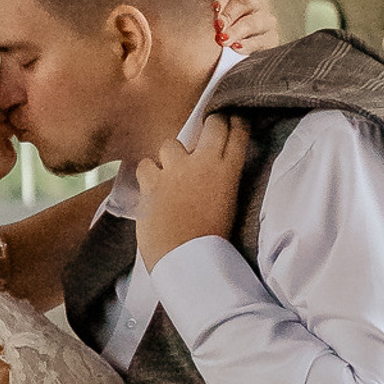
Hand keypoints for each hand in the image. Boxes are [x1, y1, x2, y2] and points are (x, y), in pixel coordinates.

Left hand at [132, 113, 249, 267]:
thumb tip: (211, 169)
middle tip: (206, 135)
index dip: (235, 123)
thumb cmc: (210, 241)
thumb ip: (220, 181)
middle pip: (212, 124)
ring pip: (171, 143)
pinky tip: (152, 188)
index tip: (232, 122)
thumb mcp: (227, 205)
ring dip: (171, 156)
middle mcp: (204, 164)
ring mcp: (176, 171)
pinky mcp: (152, 183)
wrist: (187, 261)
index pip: (237, 132)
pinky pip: (145, 165)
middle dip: (210, 125)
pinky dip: (147, 175)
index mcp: (229, 172)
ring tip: (171, 175)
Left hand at [210, 0, 281, 53]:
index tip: (212, 8)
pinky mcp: (271, 40)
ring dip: (237, 31)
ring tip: (222, 40)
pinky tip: (236, 48)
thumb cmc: (217, 26)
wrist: (227, 56)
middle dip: (229, 14)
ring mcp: (266, 20)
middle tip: (216, 26)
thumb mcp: (211, 9)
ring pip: (254, 22)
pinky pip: (262, 41)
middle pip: (245, 1)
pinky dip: (248, 45)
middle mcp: (256, 2)